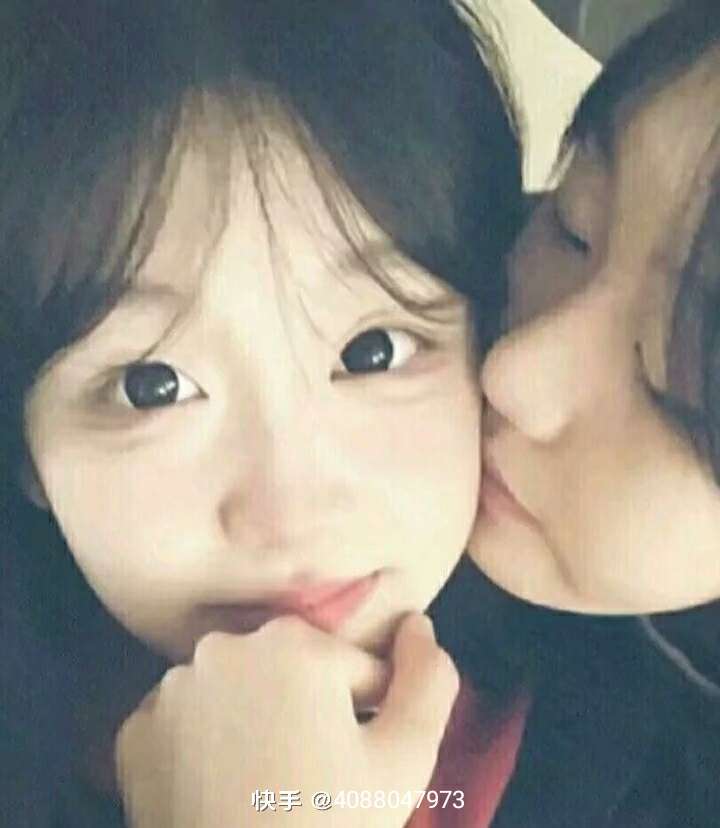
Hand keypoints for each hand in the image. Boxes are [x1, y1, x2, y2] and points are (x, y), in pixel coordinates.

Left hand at [116, 613, 458, 826]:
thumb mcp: (404, 761)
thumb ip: (428, 681)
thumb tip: (419, 625)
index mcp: (293, 642)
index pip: (356, 669)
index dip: (370, 717)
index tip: (357, 762)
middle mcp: (224, 647)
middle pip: (295, 671)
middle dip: (312, 710)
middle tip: (314, 775)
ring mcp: (170, 689)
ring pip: (241, 690)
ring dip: (258, 720)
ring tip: (267, 782)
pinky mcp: (134, 731)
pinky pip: (190, 721)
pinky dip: (207, 743)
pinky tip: (220, 785)